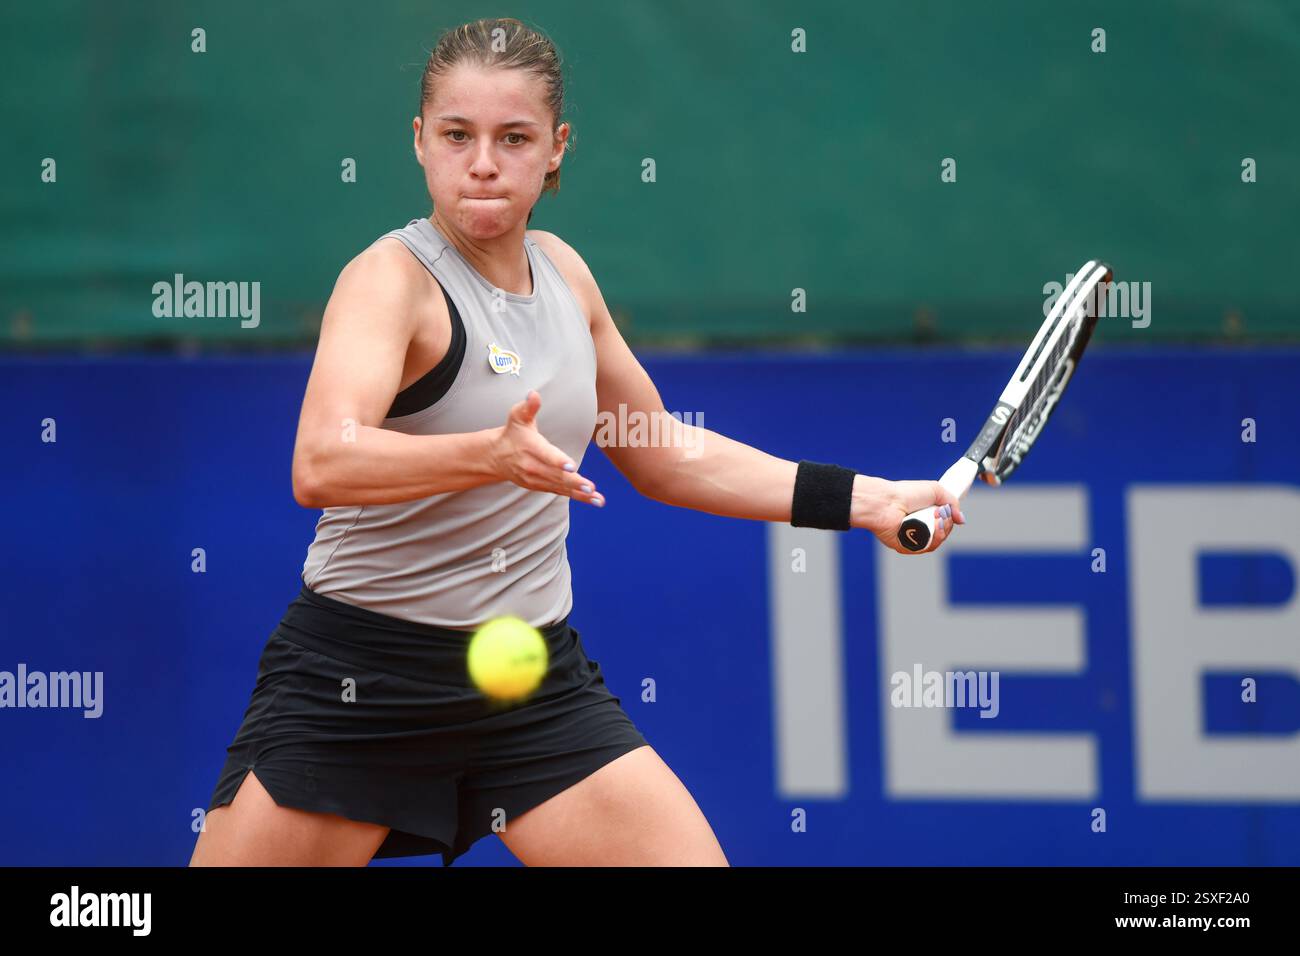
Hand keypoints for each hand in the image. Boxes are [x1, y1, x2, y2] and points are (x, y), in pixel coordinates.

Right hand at [490, 390, 603, 505]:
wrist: (496, 457)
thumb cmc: (513, 432)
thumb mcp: (518, 416)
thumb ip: (528, 407)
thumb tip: (534, 394)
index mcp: (530, 447)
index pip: (545, 455)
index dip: (557, 461)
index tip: (571, 466)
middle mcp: (532, 466)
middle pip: (556, 475)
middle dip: (574, 482)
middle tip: (591, 487)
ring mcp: (536, 479)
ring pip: (561, 487)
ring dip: (580, 494)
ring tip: (599, 499)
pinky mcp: (541, 486)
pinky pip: (561, 492)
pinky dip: (578, 497)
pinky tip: (595, 500)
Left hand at [850, 475, 964, 553]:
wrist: (887, 503)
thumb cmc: (907, 494)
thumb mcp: (936, 490)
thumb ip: (953, 503)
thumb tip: (961, 520)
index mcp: (925, 514)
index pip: (944, 522)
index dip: (949, 518)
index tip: (947, 510)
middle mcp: (919, 526)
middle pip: (943, 533)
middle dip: (945, 523)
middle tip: (939, 512)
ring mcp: (913, 537)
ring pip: (936, 542)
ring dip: (940, 530)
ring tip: (934, 517)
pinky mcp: (907, 547)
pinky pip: (926, 548)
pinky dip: (932, 538)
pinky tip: (931, 526)